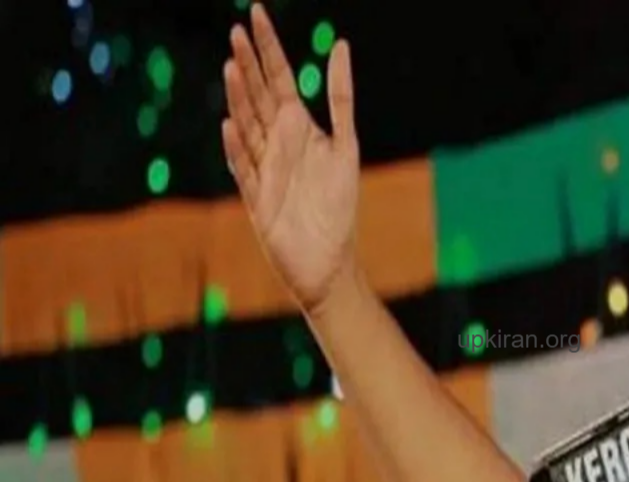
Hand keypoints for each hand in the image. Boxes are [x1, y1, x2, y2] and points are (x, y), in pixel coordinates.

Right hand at [222, 3, 359, 313]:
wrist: (329, 261)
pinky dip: (239, 149)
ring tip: (234, 66)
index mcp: (298, 129)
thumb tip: (340, 44)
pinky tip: (232, 126)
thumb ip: (340, 97)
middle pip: (258, 97)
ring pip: (249, 126)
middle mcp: (277, 144)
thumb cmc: (339, 205)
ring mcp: (264, 169)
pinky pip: (246, 170)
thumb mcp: (346, 144)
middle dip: (248, 64)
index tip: (255, 14)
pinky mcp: (259, 199)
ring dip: (241, 99)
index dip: (267, 48)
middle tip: (236, 30)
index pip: (278, 79)